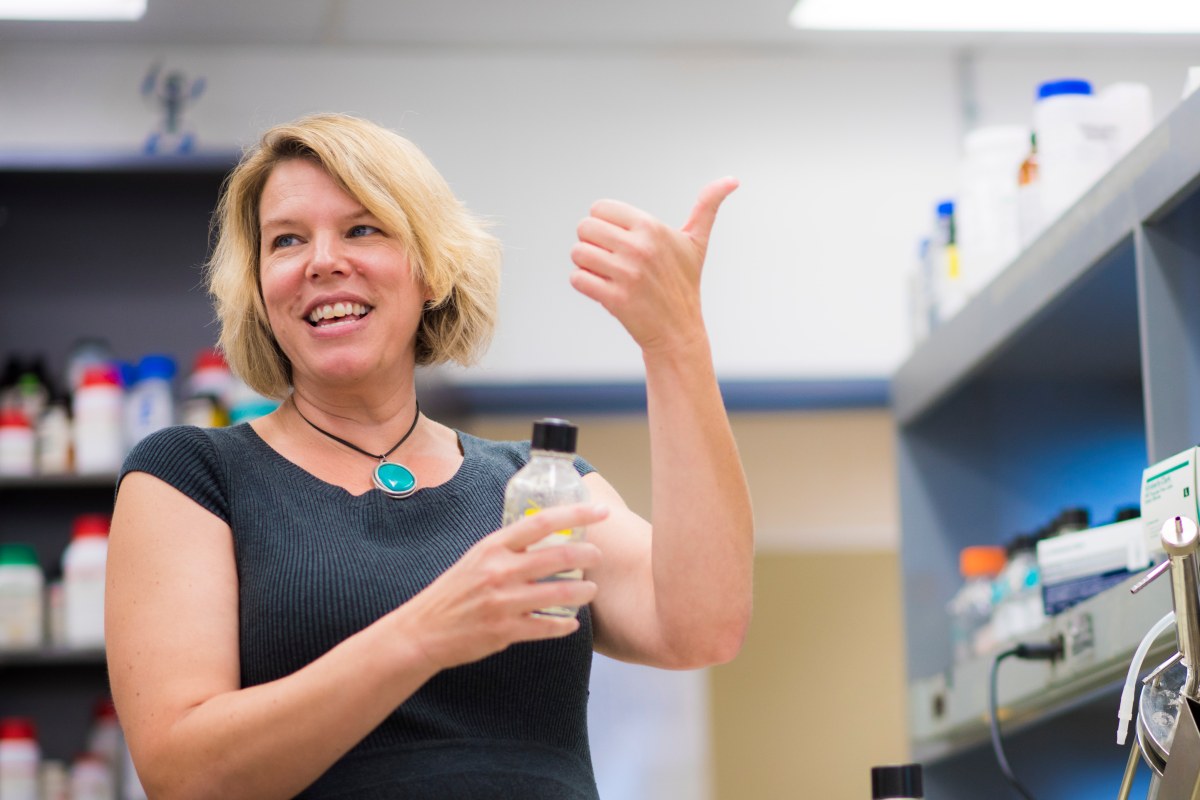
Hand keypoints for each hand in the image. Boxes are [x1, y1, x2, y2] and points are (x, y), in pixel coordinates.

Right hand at [401, 503, 607, 670]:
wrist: (423, 630)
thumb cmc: (453, 592)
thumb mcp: (477, 558)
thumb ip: (509, 549)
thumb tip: (545, 537)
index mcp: (493, 547)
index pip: (541, 522)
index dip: (575, 514)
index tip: (600, 511)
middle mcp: (499, 571)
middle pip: (557, 556)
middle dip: (587, 555)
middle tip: (599, 556)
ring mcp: (503, 602)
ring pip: (558, 593)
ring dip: (582, 592)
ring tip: (591, 590)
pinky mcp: (505, 631)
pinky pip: (546, 626)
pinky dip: (563, 625)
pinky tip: (571, 623)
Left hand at [569, 177, 738, 355]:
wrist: (678, 329)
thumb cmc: (684, 282)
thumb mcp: (696, 242)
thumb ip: (707, 206)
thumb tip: (731, 180)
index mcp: (652, 227)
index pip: (599, 208)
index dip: (604, 224)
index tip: (620, 240)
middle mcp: (639, 247)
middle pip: (584, 228)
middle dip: (592, 243)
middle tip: (610, 258)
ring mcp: (626, 274)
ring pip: (578, 253)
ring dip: (586, 265)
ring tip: (607, 274)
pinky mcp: (615, 298)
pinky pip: (577, 278)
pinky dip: (584, 284)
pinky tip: (603, 289)